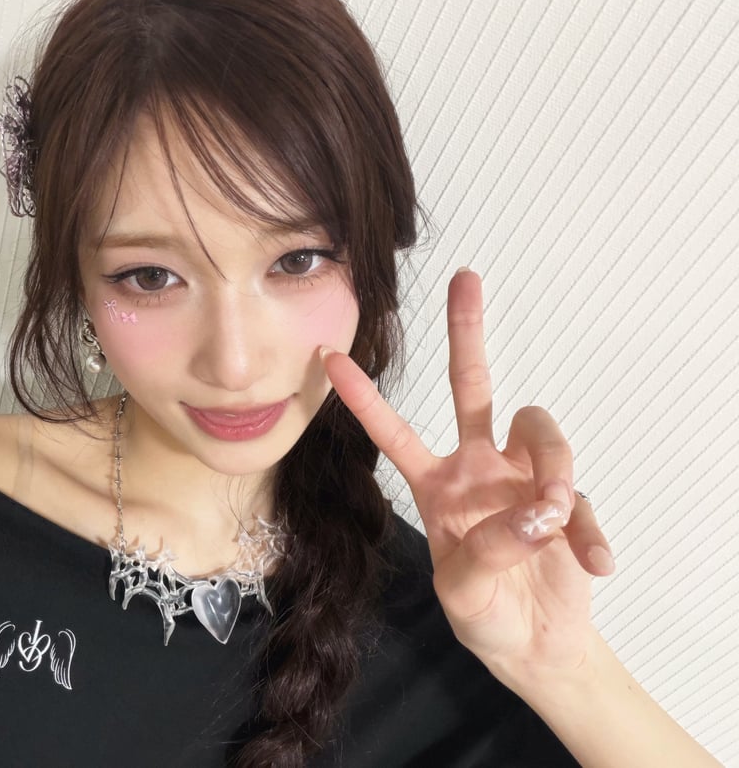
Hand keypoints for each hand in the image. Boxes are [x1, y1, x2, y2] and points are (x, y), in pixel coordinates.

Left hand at [321, 267, 614, 680]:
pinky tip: (593, 565)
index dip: (363, 397)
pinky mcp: (569, 499)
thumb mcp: (462, 591)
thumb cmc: (483, 612)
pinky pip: (585, 500)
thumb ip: (486, 551)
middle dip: (466, 332)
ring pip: (542, 432)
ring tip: (553, 526)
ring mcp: (526, 478)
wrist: (533, 643)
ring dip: (554, 477)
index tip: (327, 355)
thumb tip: (534, 511)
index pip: (394, 432)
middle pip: (472, 386)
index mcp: (437, 484)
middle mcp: (479, 467)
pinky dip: (590, 533)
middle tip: (464, 278)